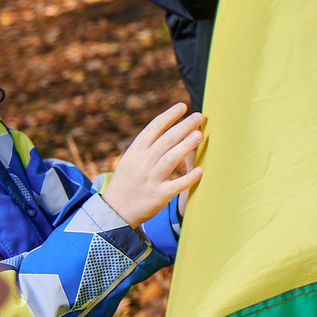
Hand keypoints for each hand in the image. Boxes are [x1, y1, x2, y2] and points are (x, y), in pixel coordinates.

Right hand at [102, 103, 203, 226]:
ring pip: (170, 159)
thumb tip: (171, 127)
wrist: (115, 210)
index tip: (183, 106)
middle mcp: (143, 163)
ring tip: (200, 135)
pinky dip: (189, 178)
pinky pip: (177, 185)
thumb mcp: (131, 159)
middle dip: (183, 126)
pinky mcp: (159, 195)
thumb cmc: (128, 180)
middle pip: (166, 140)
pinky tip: (201, 170)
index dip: (169, 116)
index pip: (153, 128)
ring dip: (186, 146)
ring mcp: (151, 179)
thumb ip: (148, 146)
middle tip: (199, 116)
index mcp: (135, 151)